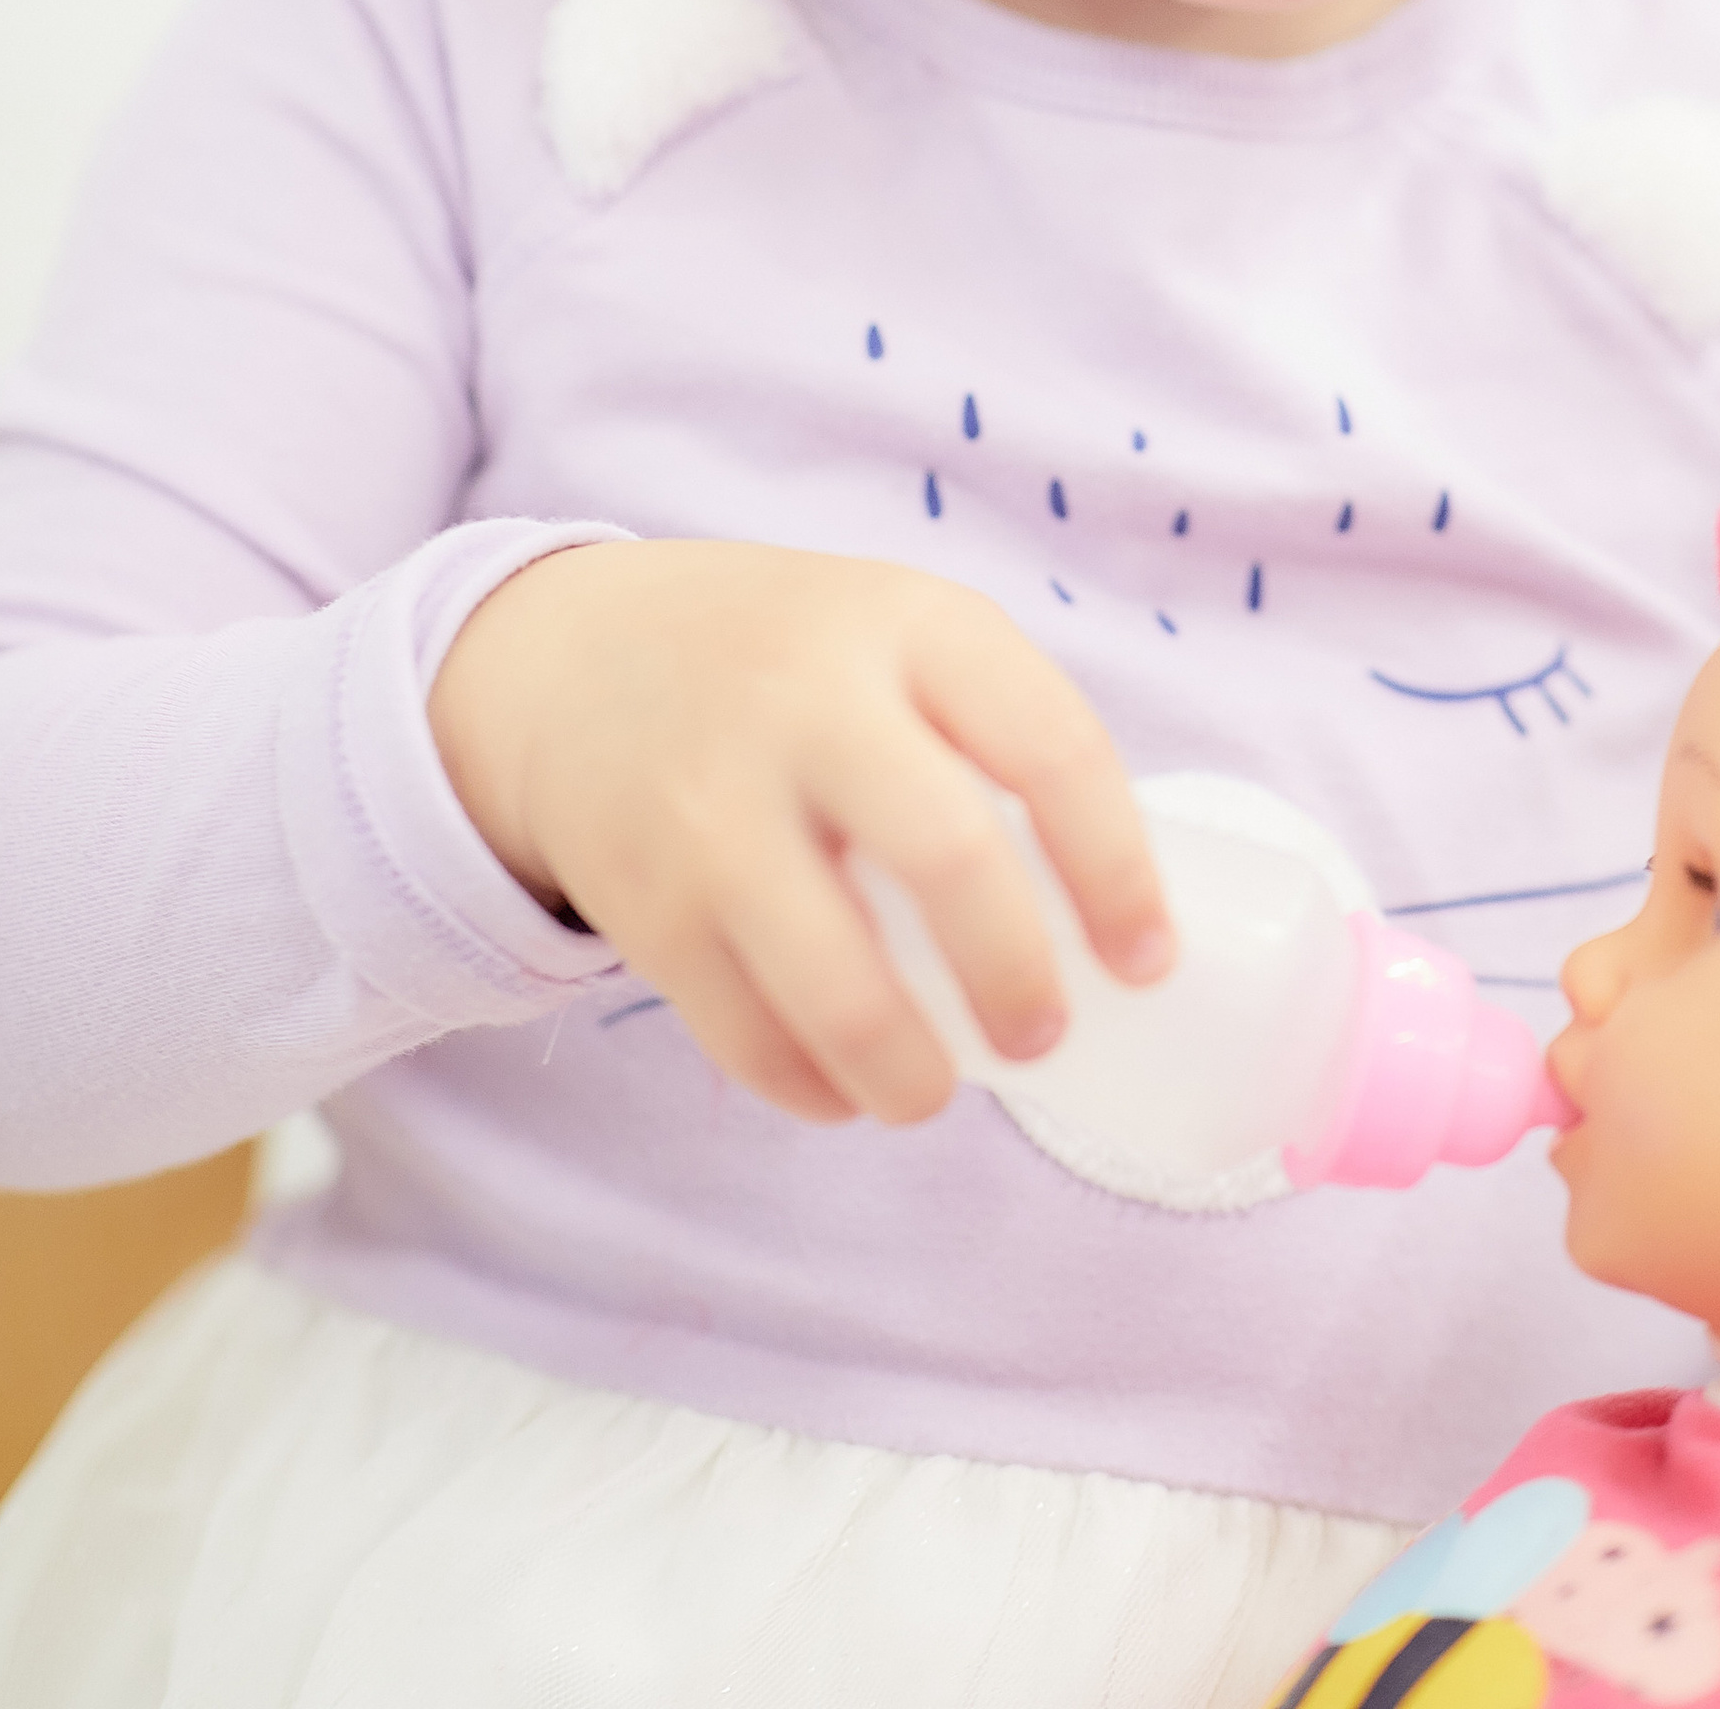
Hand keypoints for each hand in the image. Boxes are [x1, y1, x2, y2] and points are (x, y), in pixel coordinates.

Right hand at [428, 538, 1171, 1127]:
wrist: (572, 656)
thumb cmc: (789, 660)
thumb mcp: (896, 632)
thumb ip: (990, 735)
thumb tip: (1105, 913)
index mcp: (910, 625)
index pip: (1053, 746)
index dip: (1119, 871)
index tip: (1147, 960)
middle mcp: (811, 701)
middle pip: (951, 858)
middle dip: (1018, 976)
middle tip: (1043, 1033)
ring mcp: (716, 803)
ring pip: (838, 981)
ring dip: (910, 1070)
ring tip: (936, 1093)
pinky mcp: (644, 900)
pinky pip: (744, 1034)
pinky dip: (809, 1087)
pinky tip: (843, 1088)